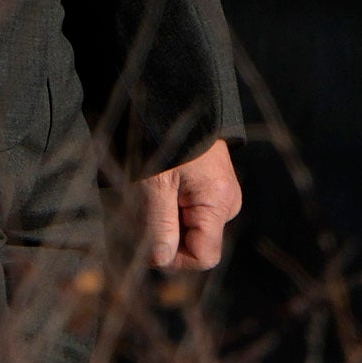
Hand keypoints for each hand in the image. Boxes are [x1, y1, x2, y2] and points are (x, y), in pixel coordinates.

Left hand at [139, 139, 241, 270]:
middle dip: (163, 236)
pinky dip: (165, 207)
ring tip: (141, 194)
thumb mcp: (154, 185)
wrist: (173, 100)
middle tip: (136, 212)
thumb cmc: (162, 139)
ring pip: (186, 227)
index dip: (174, 259)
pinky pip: (186, 210)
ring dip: (160, 220)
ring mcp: (218, 195)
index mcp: (218, 206)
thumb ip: (159, 226)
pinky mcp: (207, 186)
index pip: (204, 256)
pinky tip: (150, 188)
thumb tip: (160, 262)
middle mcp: (225, 205)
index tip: (143, 243)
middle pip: (194, 243)